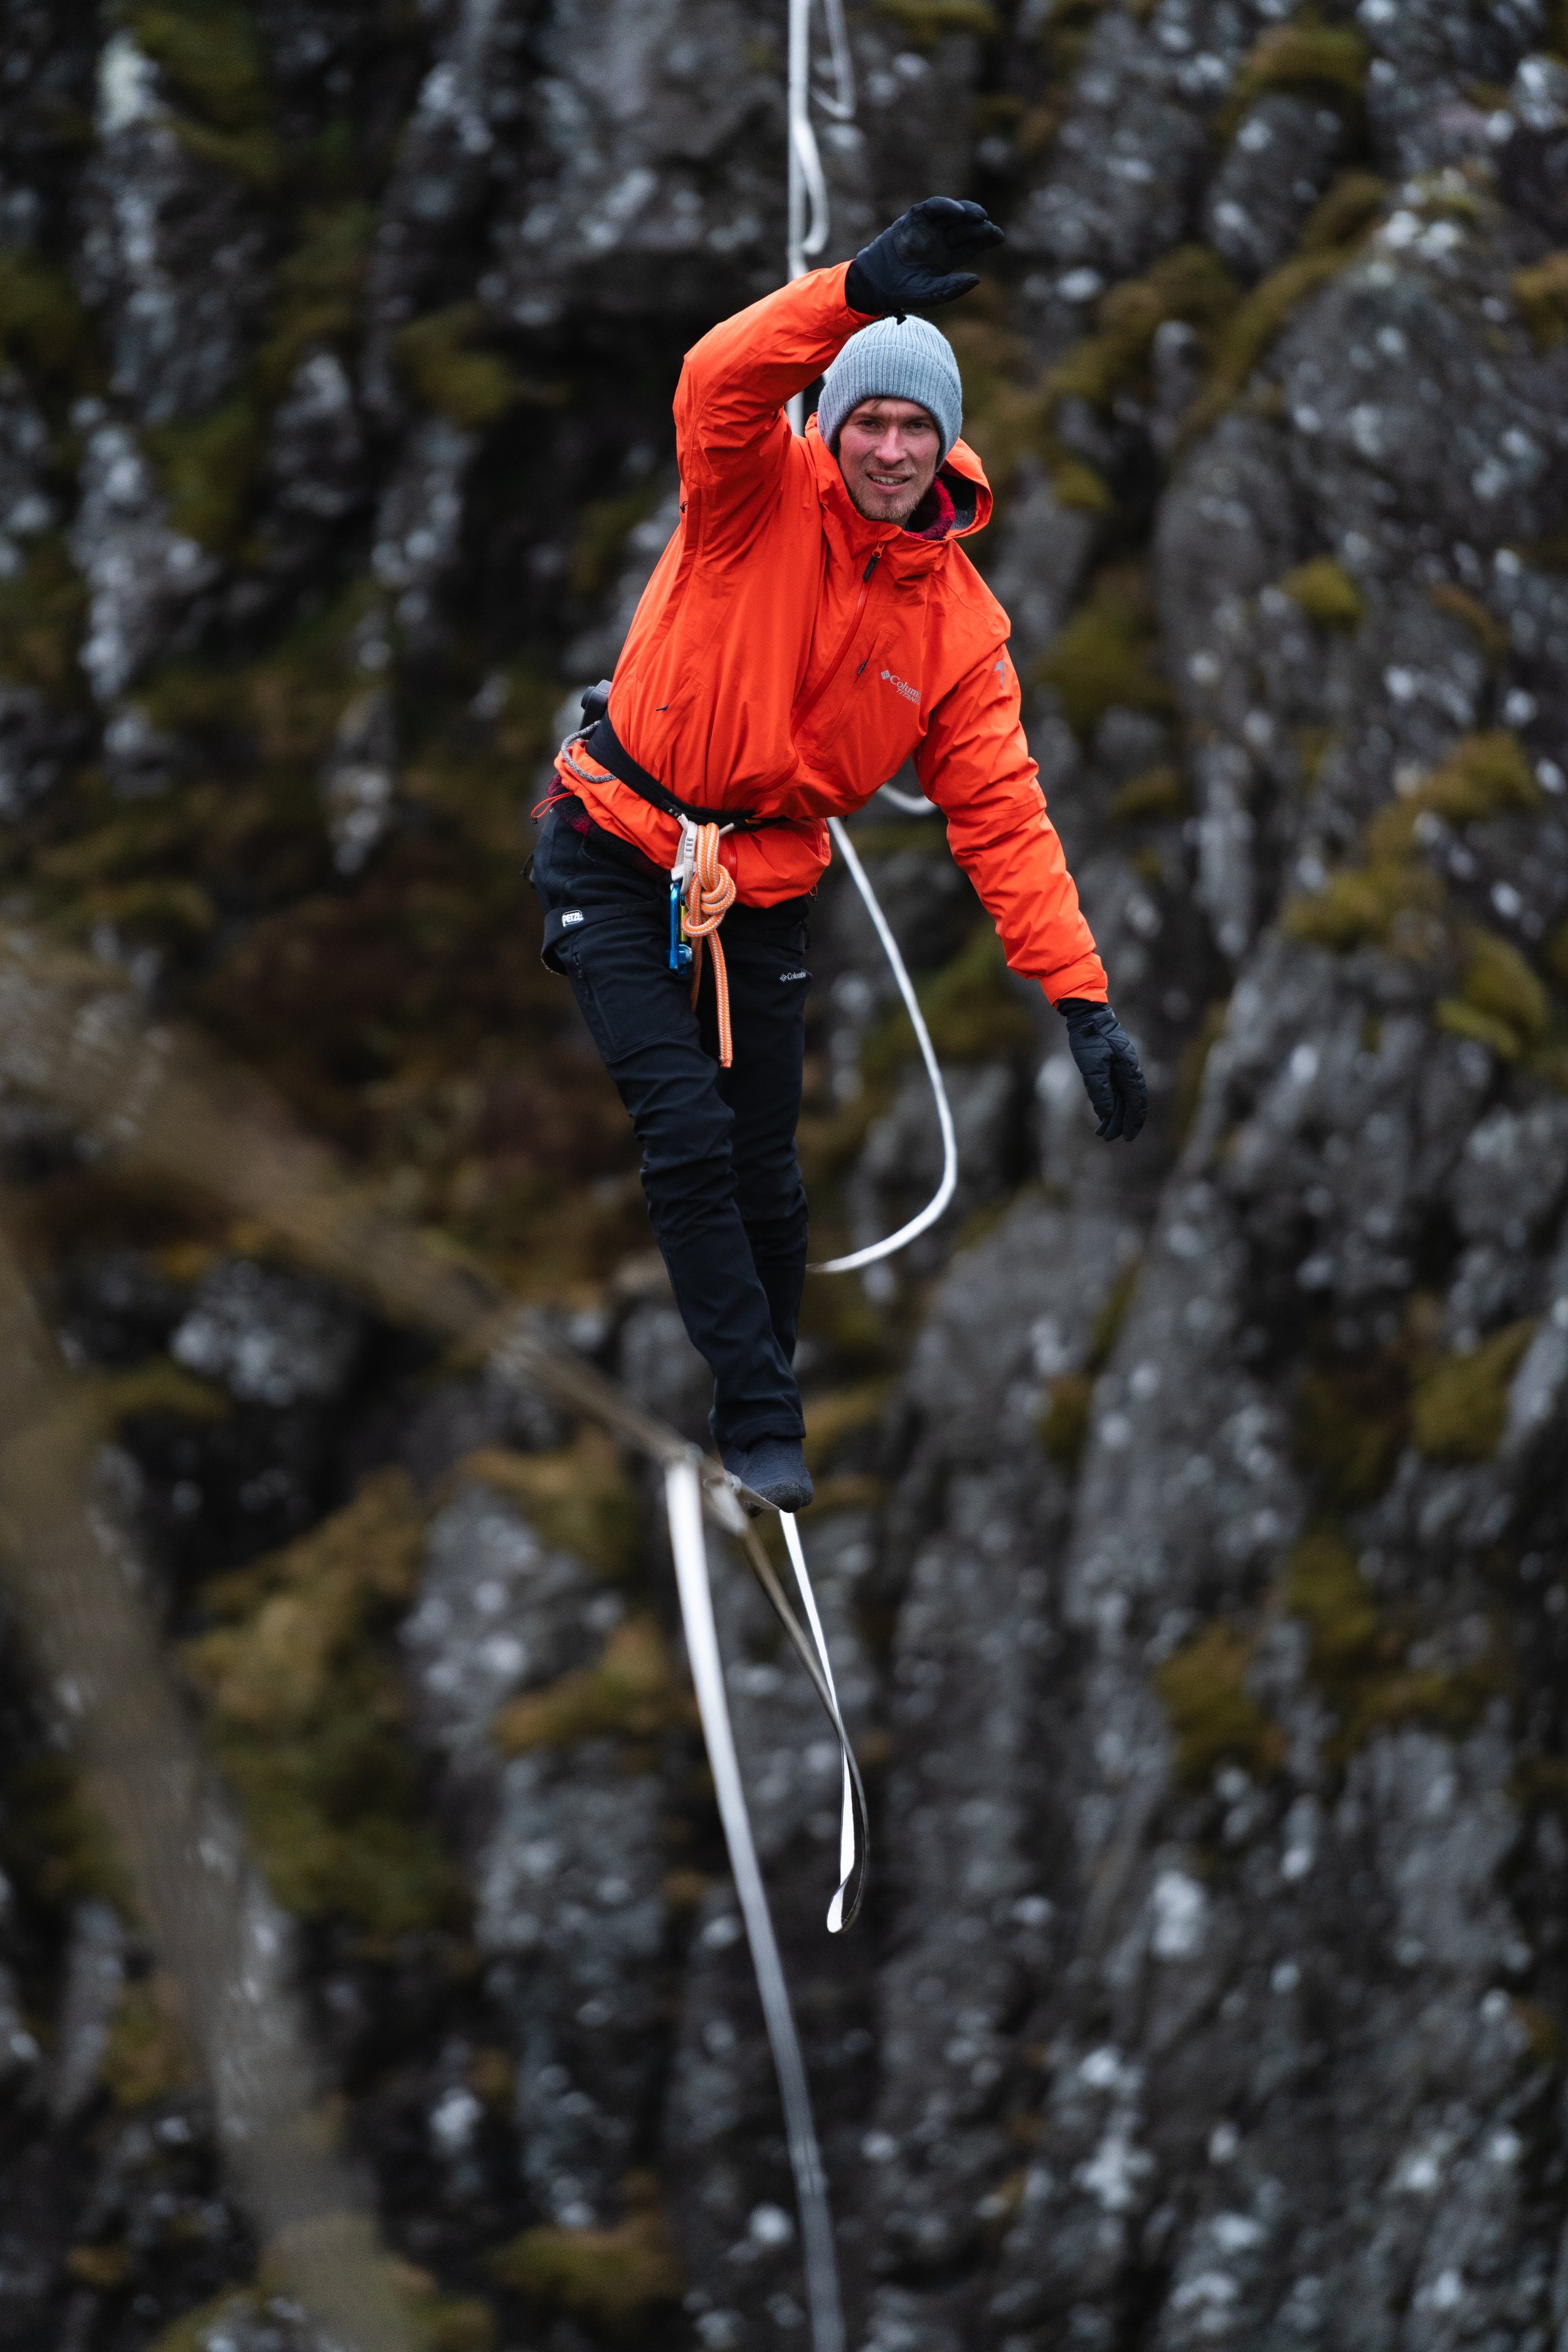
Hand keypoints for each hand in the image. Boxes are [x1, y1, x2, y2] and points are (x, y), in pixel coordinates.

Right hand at [845, 198, 1004, 313]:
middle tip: (991, 227)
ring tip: (981, 215)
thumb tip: (978, 279)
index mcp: (948, 258)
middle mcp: (940, 240)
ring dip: (967, 212)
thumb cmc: (904, 291)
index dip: (986, 238)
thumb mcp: (932, 293)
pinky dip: (945, 206)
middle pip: (966, 228)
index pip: (972, 244)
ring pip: (953, 215)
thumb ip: (953, 288)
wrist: (877, 282)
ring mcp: (928, 228)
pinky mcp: (914, 218)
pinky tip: (958, 211)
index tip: (999, 236)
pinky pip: (932, 207)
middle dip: (980, 226)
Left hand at [1059, 1001, 1147, 1141]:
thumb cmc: (1090, 1037)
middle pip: (1130, 1103)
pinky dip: (1109, 1104)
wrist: (1086, 1014)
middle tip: (1109, 1138)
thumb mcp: (1092, 1065)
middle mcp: (1128, 1070)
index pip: (1136, 1101)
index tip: (1127, 1137)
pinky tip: (1102, 1115)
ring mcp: (1121, 1067)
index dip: (1133, 1121)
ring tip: (1102, 1132)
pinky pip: (1114, 1089)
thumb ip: (1100, 1089)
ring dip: (1113, 1115)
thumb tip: (1107, 1112)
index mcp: (1129, 1069)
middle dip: (1121, 1122)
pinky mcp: (1111, 1065)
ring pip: (1121, 1097)